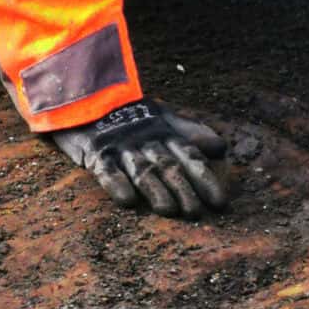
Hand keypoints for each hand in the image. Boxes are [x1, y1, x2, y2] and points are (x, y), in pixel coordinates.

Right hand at [48, 99, 232, 217]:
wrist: (86, 96)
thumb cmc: (130, 114)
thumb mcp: (162, 117)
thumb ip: (191, 132)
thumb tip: (222, 148)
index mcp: (163, 132)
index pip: (189, 155)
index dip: (204, 177)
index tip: (219, 202)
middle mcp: (145, 140)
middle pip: (167, 166)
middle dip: (183, 189)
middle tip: (195, 212)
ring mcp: (120, 146)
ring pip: (141, 170)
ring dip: (154, 190)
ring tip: (167, 210)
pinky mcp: (95, 152)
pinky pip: (106, 169)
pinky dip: (116, 183)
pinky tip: (126, 200)